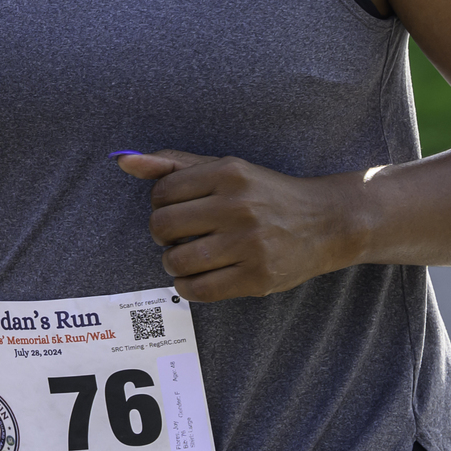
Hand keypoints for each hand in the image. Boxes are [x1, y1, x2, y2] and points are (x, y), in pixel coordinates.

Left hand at [113, 149, 361, 299]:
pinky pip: (199, 290)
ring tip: (188, 256)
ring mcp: (249, 244)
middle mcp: (238, 206)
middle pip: (162, 226)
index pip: (161, 193)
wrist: (327, 221)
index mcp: (228, 173)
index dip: (160, 205)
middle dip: (162, 235)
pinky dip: (187, 287)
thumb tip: (124, 160)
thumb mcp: (225, 169)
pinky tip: (198, 277)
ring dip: (173, 263)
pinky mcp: (257, 277)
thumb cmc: (266, 194)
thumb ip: (173, 164)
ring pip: (176, 261)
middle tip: (179, 236)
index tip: (177, 210)